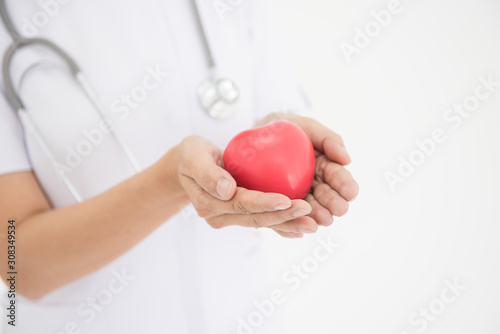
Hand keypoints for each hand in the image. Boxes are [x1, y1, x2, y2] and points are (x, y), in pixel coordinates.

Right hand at [174, 136, 318, 236]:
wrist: (186, 166)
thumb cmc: (191, 156)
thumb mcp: (192, 156)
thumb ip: (207, 173)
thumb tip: (227, 190)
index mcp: (209, 202)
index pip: (241, 203)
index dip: (264, 203)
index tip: (287, 200)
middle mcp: (220, 215)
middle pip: (255, 218)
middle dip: (283, 217)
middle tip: (309, 212)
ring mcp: (230, 218)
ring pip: (262, 223)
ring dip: (287, 224)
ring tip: (313, 224)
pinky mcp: (240, 215)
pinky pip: (263, 221)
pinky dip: (282, 225)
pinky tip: (302, 227)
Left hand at [256, 113, 358, 232]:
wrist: (247, 138)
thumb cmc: (278, 128)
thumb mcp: (302, 125)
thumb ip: (326, 137)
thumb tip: (347, 159)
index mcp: (321, 164)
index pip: (336, 176)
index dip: (345, 185)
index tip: (350, 192)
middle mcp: (311, 183)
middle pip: (325, 196)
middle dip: (334, 203)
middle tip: (339, 210)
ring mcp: (295, 196)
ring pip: (307, 209)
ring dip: (317, 216)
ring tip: (322, 221)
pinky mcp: (277, 206)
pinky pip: (284, 216)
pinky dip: (292, 224)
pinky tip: (298, 230)